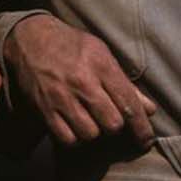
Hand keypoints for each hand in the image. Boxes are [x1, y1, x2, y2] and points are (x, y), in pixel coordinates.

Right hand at [3, 14, 156, 146]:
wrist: (31, 39)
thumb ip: (125, 84)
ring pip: (90, 134)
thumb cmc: (72, 47)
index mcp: (101, 66)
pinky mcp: (45, 109)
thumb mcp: (102, 56)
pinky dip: (74, 138)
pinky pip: (67, 138)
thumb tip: (149, 110)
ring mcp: (62, 97)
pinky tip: (74, 126)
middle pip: (112, 123)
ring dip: (94, 132)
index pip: (129, 103)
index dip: (141, 127)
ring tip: (90, 120)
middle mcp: (83, 82)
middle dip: (115, 126)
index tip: (146, 140)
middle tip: (109, 118)